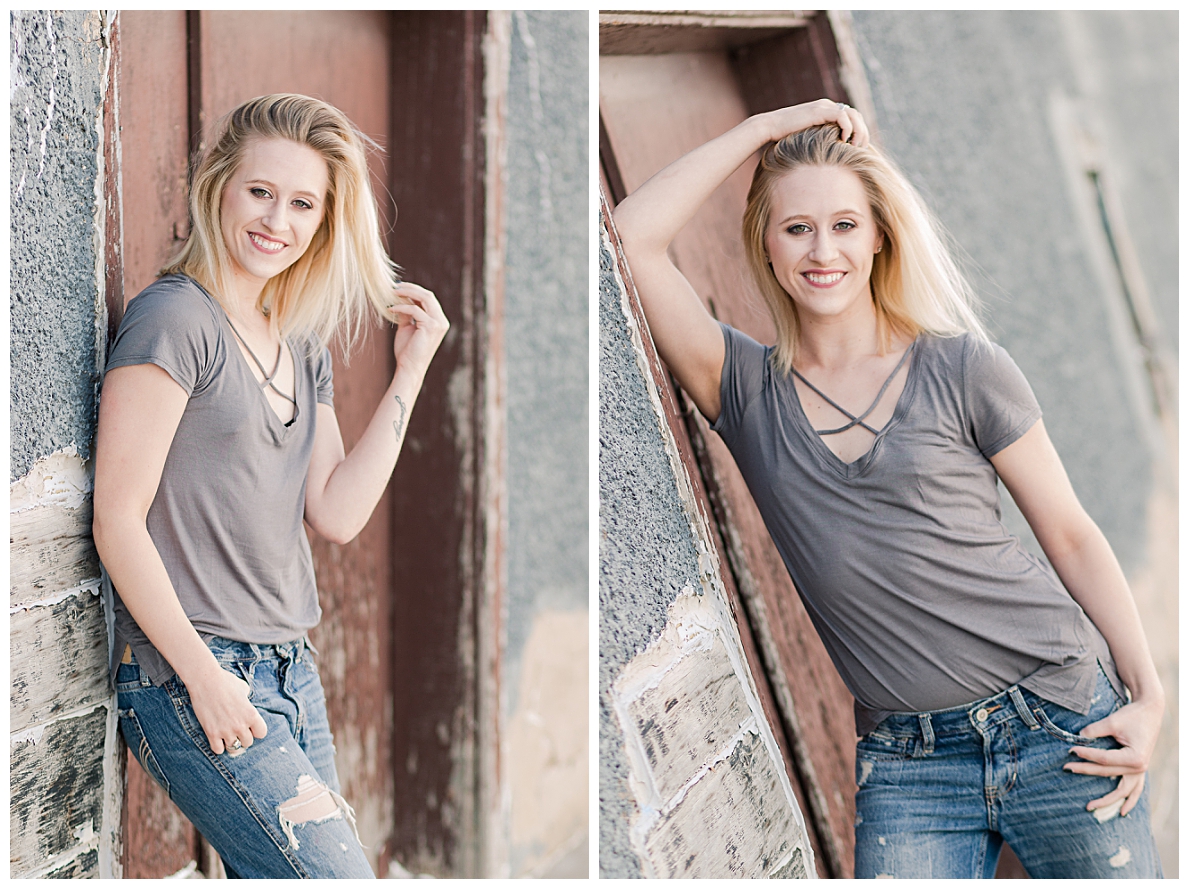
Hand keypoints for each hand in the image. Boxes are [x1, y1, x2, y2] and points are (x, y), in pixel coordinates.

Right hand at [187, 666, 267, 755]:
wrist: (205, 681)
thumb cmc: (226, 681)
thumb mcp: (244, 688)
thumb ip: (247, 700)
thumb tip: (246, 704)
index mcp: (251, 714)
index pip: (261, 733)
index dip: (256, 731)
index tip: (250, 727)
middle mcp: (240, 725)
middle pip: (247, 743)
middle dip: (243, 737)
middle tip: (237, 730)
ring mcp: (226, 731)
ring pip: (233, 748)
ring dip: (231, 743)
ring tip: (227, 735)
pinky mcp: (211, 733)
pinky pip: (218, 750)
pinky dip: (218, 746)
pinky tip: (217, 738)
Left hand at [387, 282, 449, 378]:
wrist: (409, 369)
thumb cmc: (407, 352)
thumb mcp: (406, 328)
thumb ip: (407, 314)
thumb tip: (401, 299)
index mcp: (438, 321)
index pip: (428, 299)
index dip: (414, 291)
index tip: (398, 287)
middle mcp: (441, 321)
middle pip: (428, 295)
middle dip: (411, 288)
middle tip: (394, 286)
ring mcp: (438, 323)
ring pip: (425, 298)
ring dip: (407, 292)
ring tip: (392, 292)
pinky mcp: (430, 326)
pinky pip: (414, 309)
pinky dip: (401, 307)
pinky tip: (390, 308)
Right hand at [760, 98, 869, 148]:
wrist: (769, 127)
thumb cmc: (784, 138)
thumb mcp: (807, 139)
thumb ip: (820, 141)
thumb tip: (830, 158)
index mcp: (826, 111)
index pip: (852, 117)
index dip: (859, 132)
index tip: (858, 149)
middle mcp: (828, 106)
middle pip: (856, 115)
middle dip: (862, 132)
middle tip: (862, 149)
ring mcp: (824, 106)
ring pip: (853, 114)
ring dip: (858, 131)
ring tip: (855, 147)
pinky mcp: (819, 111)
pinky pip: (842, 116)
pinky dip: (847, 128)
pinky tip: (844, 141)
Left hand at [1064, 696, 1162, 816]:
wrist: (1150, 712)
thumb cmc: (1132, 716)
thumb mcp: (1113, 721)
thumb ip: (1094, 731)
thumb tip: (1077, 738)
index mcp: (1134, 757)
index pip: (1104, 759)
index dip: (1086, 755)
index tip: (1070, 750)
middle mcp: (1139, 767)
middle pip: (1107, 773)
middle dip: (1085, 770)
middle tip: (1066, 768)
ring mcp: (1141, 771)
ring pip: (1122, 790)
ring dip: (1107, 799)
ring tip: (1089, 806)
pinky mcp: (1139, 769)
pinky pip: (1135, 789)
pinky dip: (1129, 801)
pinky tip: (1121, 812)